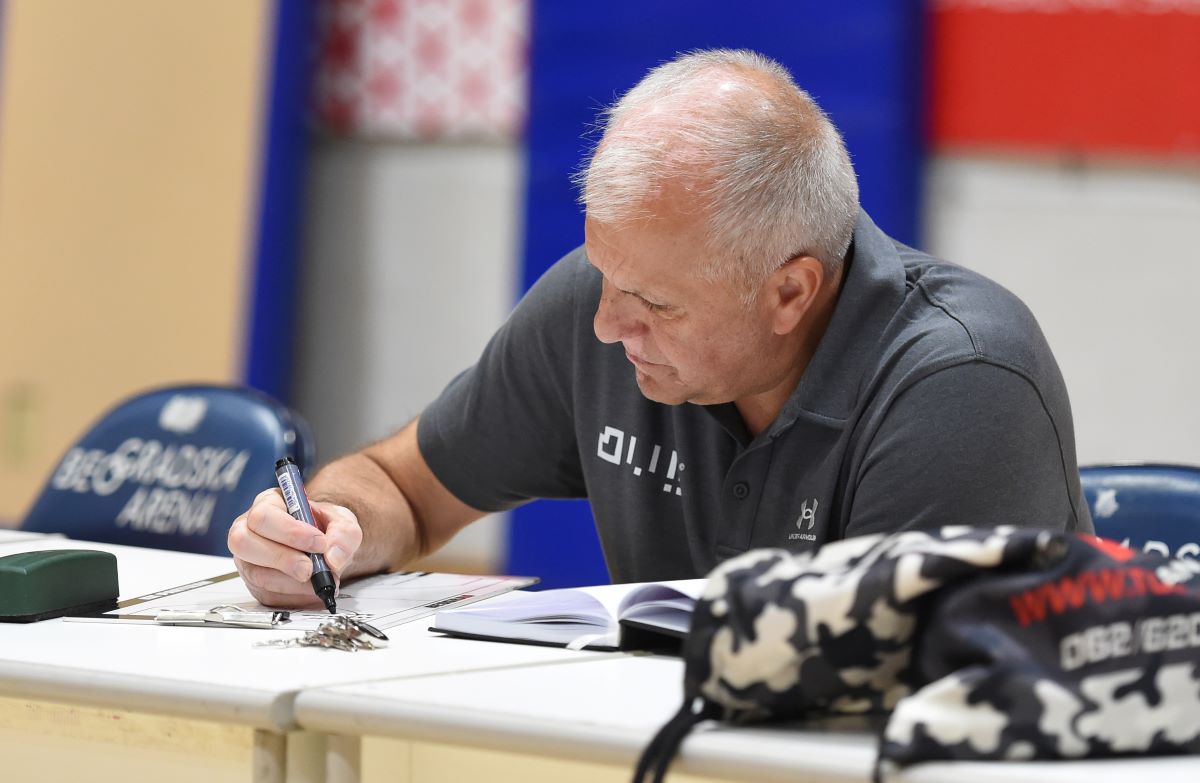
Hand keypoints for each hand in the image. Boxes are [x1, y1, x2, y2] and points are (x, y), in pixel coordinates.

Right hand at [228, 488, 363, 607]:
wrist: (326, 550)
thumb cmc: (325, 528)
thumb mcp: (342, 521)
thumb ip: (344, 534)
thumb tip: (333, 558)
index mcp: (268, 504)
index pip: (264, 516)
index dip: (290, 532)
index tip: (319, 543)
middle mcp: (249, 529)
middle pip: (244, 542)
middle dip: (282, 559)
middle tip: (310, 568)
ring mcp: (248, 558)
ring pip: (255, 573)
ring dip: (291, 583)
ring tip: (318, 581)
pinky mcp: (255, 583)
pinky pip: (266, 594)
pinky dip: (293, 596)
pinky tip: (311, 590)